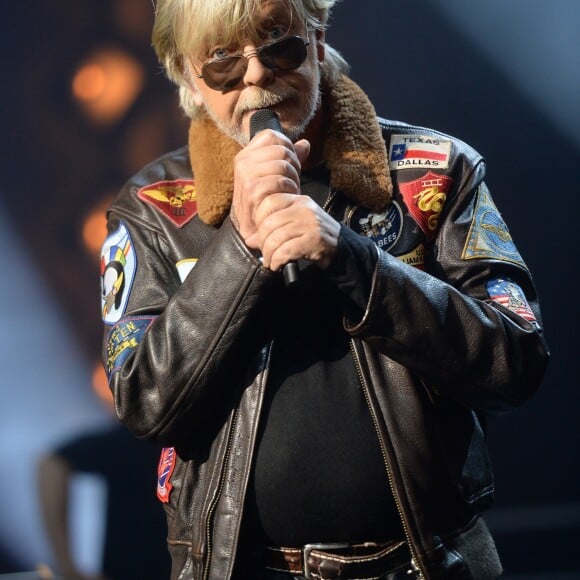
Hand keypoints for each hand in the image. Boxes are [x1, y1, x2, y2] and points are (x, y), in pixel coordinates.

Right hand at [231, 128, 308, 244]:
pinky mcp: (252, 190)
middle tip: (292, 183)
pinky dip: (288, 190)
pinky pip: (279, 180)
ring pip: (282, 164)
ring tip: (289, 192)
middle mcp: (243, 162)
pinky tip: (286, 199)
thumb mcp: (277, 176)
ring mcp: (246, 176)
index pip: (272, 136)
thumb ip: (289, 159)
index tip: (290, 166)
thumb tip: (305, 144)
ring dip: (293, 180)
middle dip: (294, 166)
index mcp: (247, 155)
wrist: (253, 229)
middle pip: (282, 149)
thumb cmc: (266, 201)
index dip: (288, 148)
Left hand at [253, 193, 340, 270]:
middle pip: (269, 222)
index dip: (259, 220)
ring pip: (276, 238)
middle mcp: (304, 209)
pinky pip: (286, 250)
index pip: (269, 202)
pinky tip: (278, 265)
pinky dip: (277, 261)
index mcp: (298, 200)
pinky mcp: (314, 240)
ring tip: (271, 261)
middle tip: (265, 253)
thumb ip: (274, 228)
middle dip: (262, 242)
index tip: (261, 235)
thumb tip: (250, 240)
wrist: (343, 249)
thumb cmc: (316, 238)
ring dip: (269, 254)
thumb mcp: (296, 226)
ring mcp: (310, 224)